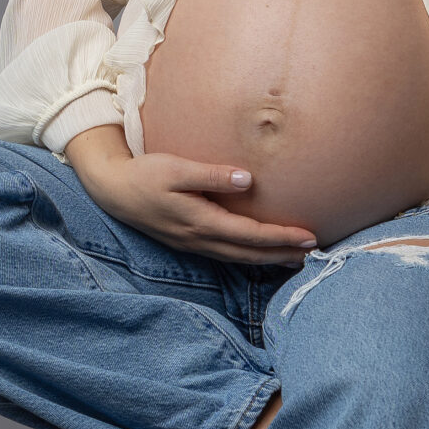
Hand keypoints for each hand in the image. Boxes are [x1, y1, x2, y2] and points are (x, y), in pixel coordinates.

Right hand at [63, 126, 315, 265]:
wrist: (113, 191)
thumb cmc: (145, 174)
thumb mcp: (176, 168)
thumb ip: (213, 175)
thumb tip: (249, 180)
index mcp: (201, 222)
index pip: (251, 235)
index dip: (282, 237)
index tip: (309, 236)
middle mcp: (200, 239)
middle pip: (250, 254)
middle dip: (283, 254)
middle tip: (315, 253)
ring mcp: (194, 245)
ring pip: (240, 258)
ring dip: (269, 259)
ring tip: (296, 257)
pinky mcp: (190, 242)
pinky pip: (228, 255)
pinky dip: (250, 257)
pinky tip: (261, 254)